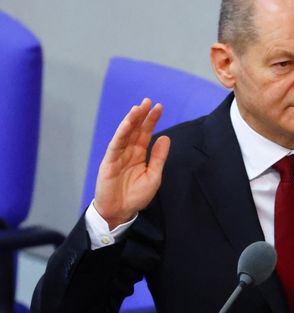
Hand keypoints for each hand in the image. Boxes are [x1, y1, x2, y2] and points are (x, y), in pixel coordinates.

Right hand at [94, 98, 169, 228]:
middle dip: (142, 116)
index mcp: (139, 155)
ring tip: (138, 108)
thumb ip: (158, 157)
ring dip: (131, 120)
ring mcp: (118, 156)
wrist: (120, 211)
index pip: (145, 134)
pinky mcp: (109, 162)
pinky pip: (115, 145)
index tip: (159, 107)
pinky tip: (127, 123)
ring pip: (125, 134)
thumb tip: (165, 138)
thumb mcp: (153, 176)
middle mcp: (128, 152)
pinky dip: (121, 133)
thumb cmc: (136, 196)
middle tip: (149, 101)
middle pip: (135, 130)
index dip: (152, 121)